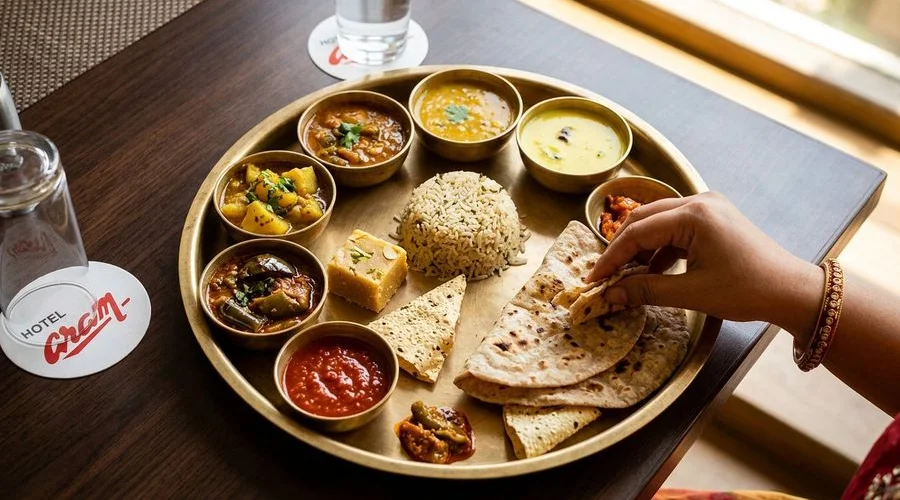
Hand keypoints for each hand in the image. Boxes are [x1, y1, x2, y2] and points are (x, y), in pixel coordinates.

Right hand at [588, 192, 822, 332]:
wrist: (792, 290)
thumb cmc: (747, 290)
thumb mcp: (692, 294)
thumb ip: (646, 291)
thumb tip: (611, 295)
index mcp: (694, 215)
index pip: (637, 232)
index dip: (611, 257)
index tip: (594, 280)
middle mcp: (699, 202)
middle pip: (644, 219)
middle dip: (621, 248)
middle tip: (604, 276)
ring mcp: (708, 207)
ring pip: (658, 222)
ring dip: (639, 247)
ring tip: (625, 276)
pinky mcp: (714, 218)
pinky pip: (675, 227)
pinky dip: (659, 248)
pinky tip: (652, 271)